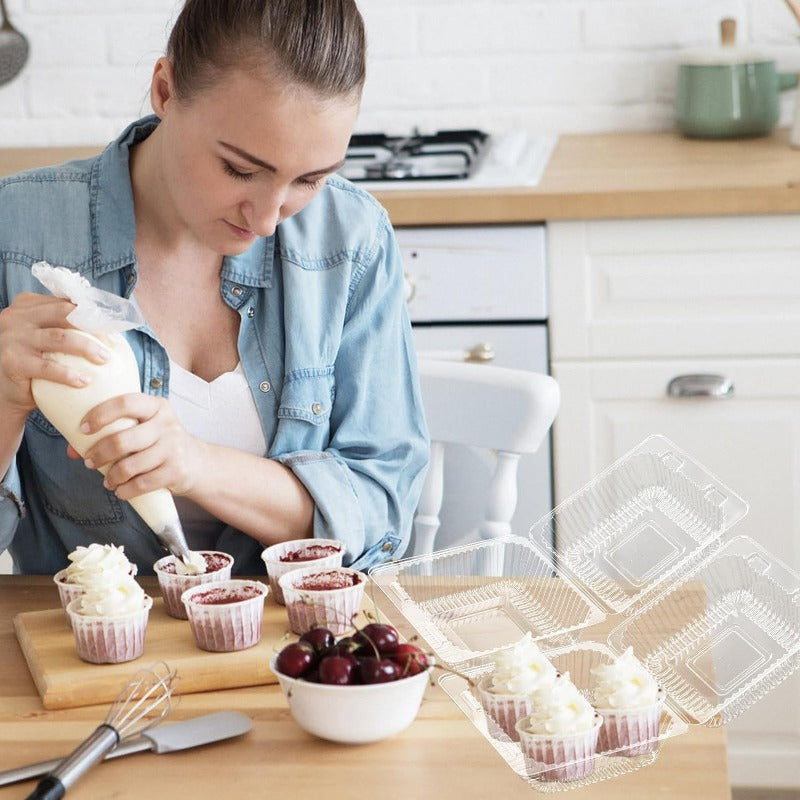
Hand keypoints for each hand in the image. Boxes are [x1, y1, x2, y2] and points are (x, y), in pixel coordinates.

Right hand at [0, 292, 110, 415]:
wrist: (5, 391)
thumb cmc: (33, 363)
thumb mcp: (46, 339)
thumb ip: (66, 327)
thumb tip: (110, 328)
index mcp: (27, 305)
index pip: (66, 303)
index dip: (93, 313)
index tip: (114, 326)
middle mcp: (17, 317)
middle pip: (65, 314)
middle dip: (94, 326)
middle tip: (113, 342)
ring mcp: (13, 338)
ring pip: (60, 337)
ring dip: (88, 348)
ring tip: (105, 359)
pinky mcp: (13, 361)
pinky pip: (48, 367)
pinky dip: (69, 374)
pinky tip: (85, 381)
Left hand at [78, 392, 206, 499]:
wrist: (197, 462)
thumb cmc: (159, 442)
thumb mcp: (143, 429)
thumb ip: (111, 433)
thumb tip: (72, 450)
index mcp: (156, 406)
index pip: (126, 403)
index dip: (101, 415)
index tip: (84, 429)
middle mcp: (166, 424)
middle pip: (124, 439)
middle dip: (100, 454)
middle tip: (90, 462)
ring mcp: (173, 448)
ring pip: (131, 465)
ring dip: (112, 476)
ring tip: (107, 480)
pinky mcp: (175, 471)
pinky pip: (142, 484)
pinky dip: (125, 490)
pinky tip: (120, 490)